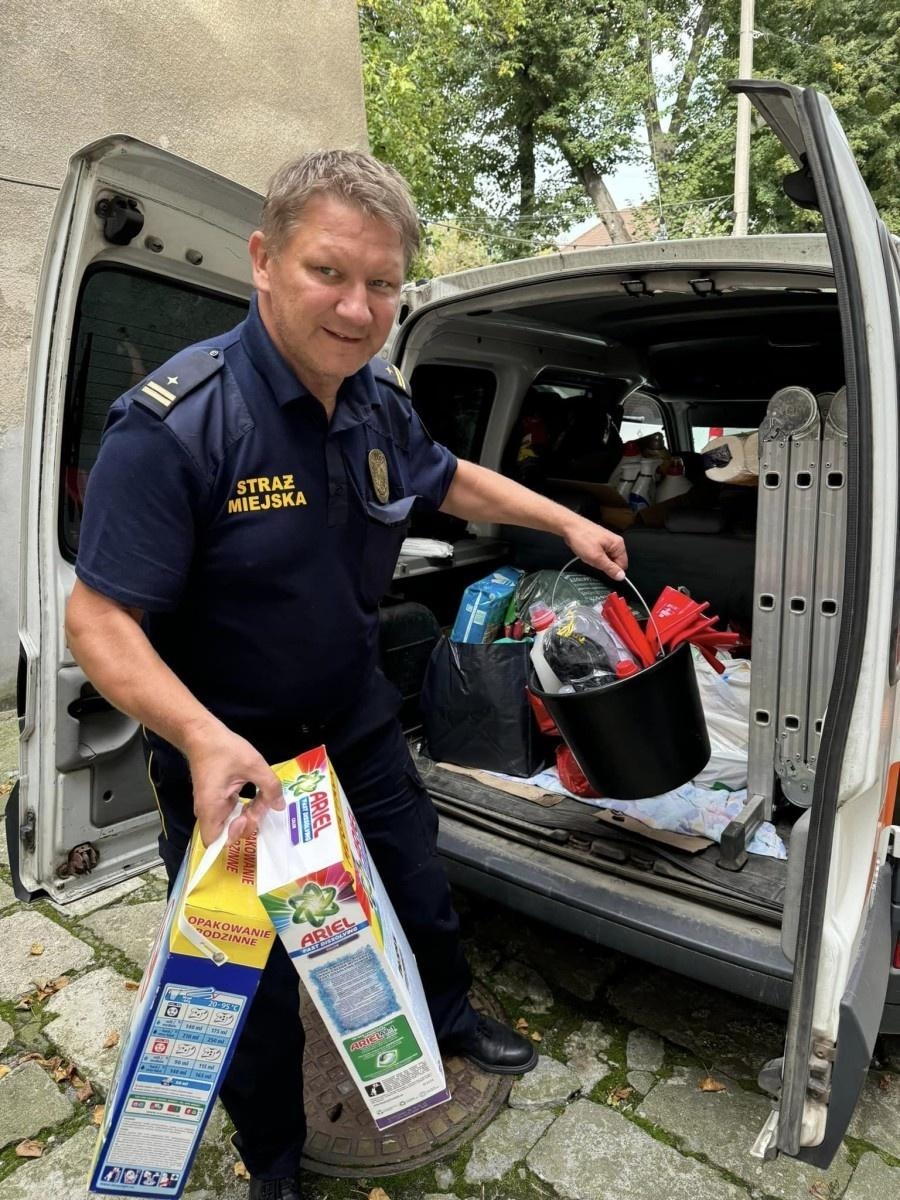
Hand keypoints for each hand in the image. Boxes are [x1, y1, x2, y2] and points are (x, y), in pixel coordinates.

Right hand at [184, 722, 284, 846]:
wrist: (202, 734)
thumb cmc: (223, 749)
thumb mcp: (253, 765)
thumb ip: (270, 786)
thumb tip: (280, 805)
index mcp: (211, 807)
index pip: (213, 842)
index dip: (233, 836)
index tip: (246, 818)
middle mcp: (208, 811)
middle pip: (228, 832)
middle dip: (249, 822)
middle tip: (263, 803)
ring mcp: (212, 805)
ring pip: (232, 821)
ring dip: (250, 813)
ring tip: (264, 797)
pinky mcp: (217, 798)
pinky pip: (232, 811)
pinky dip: (245, 806)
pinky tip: (259, 795)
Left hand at [563, 515, 627, 581]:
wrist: (569, 526)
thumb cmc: (581, 537)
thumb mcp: (596, 558)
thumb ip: (610, 568)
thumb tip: (621, 576)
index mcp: (618, 545)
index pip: (622, 565)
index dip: (613, 571)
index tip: (602, 569)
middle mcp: (614, 541)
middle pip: (614, 562)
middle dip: (603, 565)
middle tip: (593, 560)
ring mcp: (606, 541)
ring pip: (605, 559)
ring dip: (597, 560)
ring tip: (588, 554)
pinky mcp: (599, 541)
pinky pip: (599, 554)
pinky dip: (592, 556)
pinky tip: (586, 551)